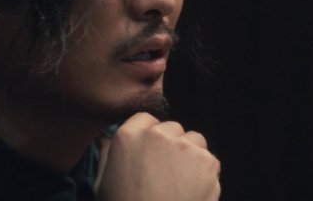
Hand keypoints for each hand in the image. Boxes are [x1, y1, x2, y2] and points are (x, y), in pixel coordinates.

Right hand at [96, 112, 220, 200]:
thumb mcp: (102, 183)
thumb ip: (106, 153)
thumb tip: (104, 137)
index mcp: (128, 136)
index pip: (146, 119)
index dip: (150, 136)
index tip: (151, 154)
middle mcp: (157, 135)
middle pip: (172, 128)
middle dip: (172, 146)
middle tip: (166, 173)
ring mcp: (184, 146)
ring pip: (194, 140)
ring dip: (191, 156)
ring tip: (181, 183)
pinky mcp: (206, 161)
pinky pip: (210, 160)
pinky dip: (205, 174)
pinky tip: (193, 192)